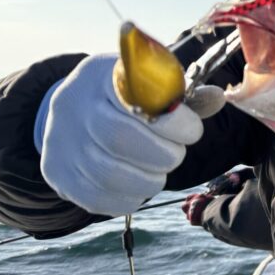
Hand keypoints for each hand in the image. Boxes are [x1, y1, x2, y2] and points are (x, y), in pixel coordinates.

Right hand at [38, 54, 203, 216]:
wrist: (71, 111)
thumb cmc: (124, 96)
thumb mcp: (146, 81)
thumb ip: (181, 92)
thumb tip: (217, 98)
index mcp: (100, 76)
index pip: (136, 98)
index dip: (172, 120)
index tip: (193, 130)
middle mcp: (72, 106)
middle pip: (119, 137)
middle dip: (163, 154)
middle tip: (177, 154)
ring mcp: (59, 142)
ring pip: (108, 173)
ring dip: (148, 180)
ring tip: (161, 173)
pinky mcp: (57, 174)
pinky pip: (96, 198)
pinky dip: (128, 199)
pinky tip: (141, 188)